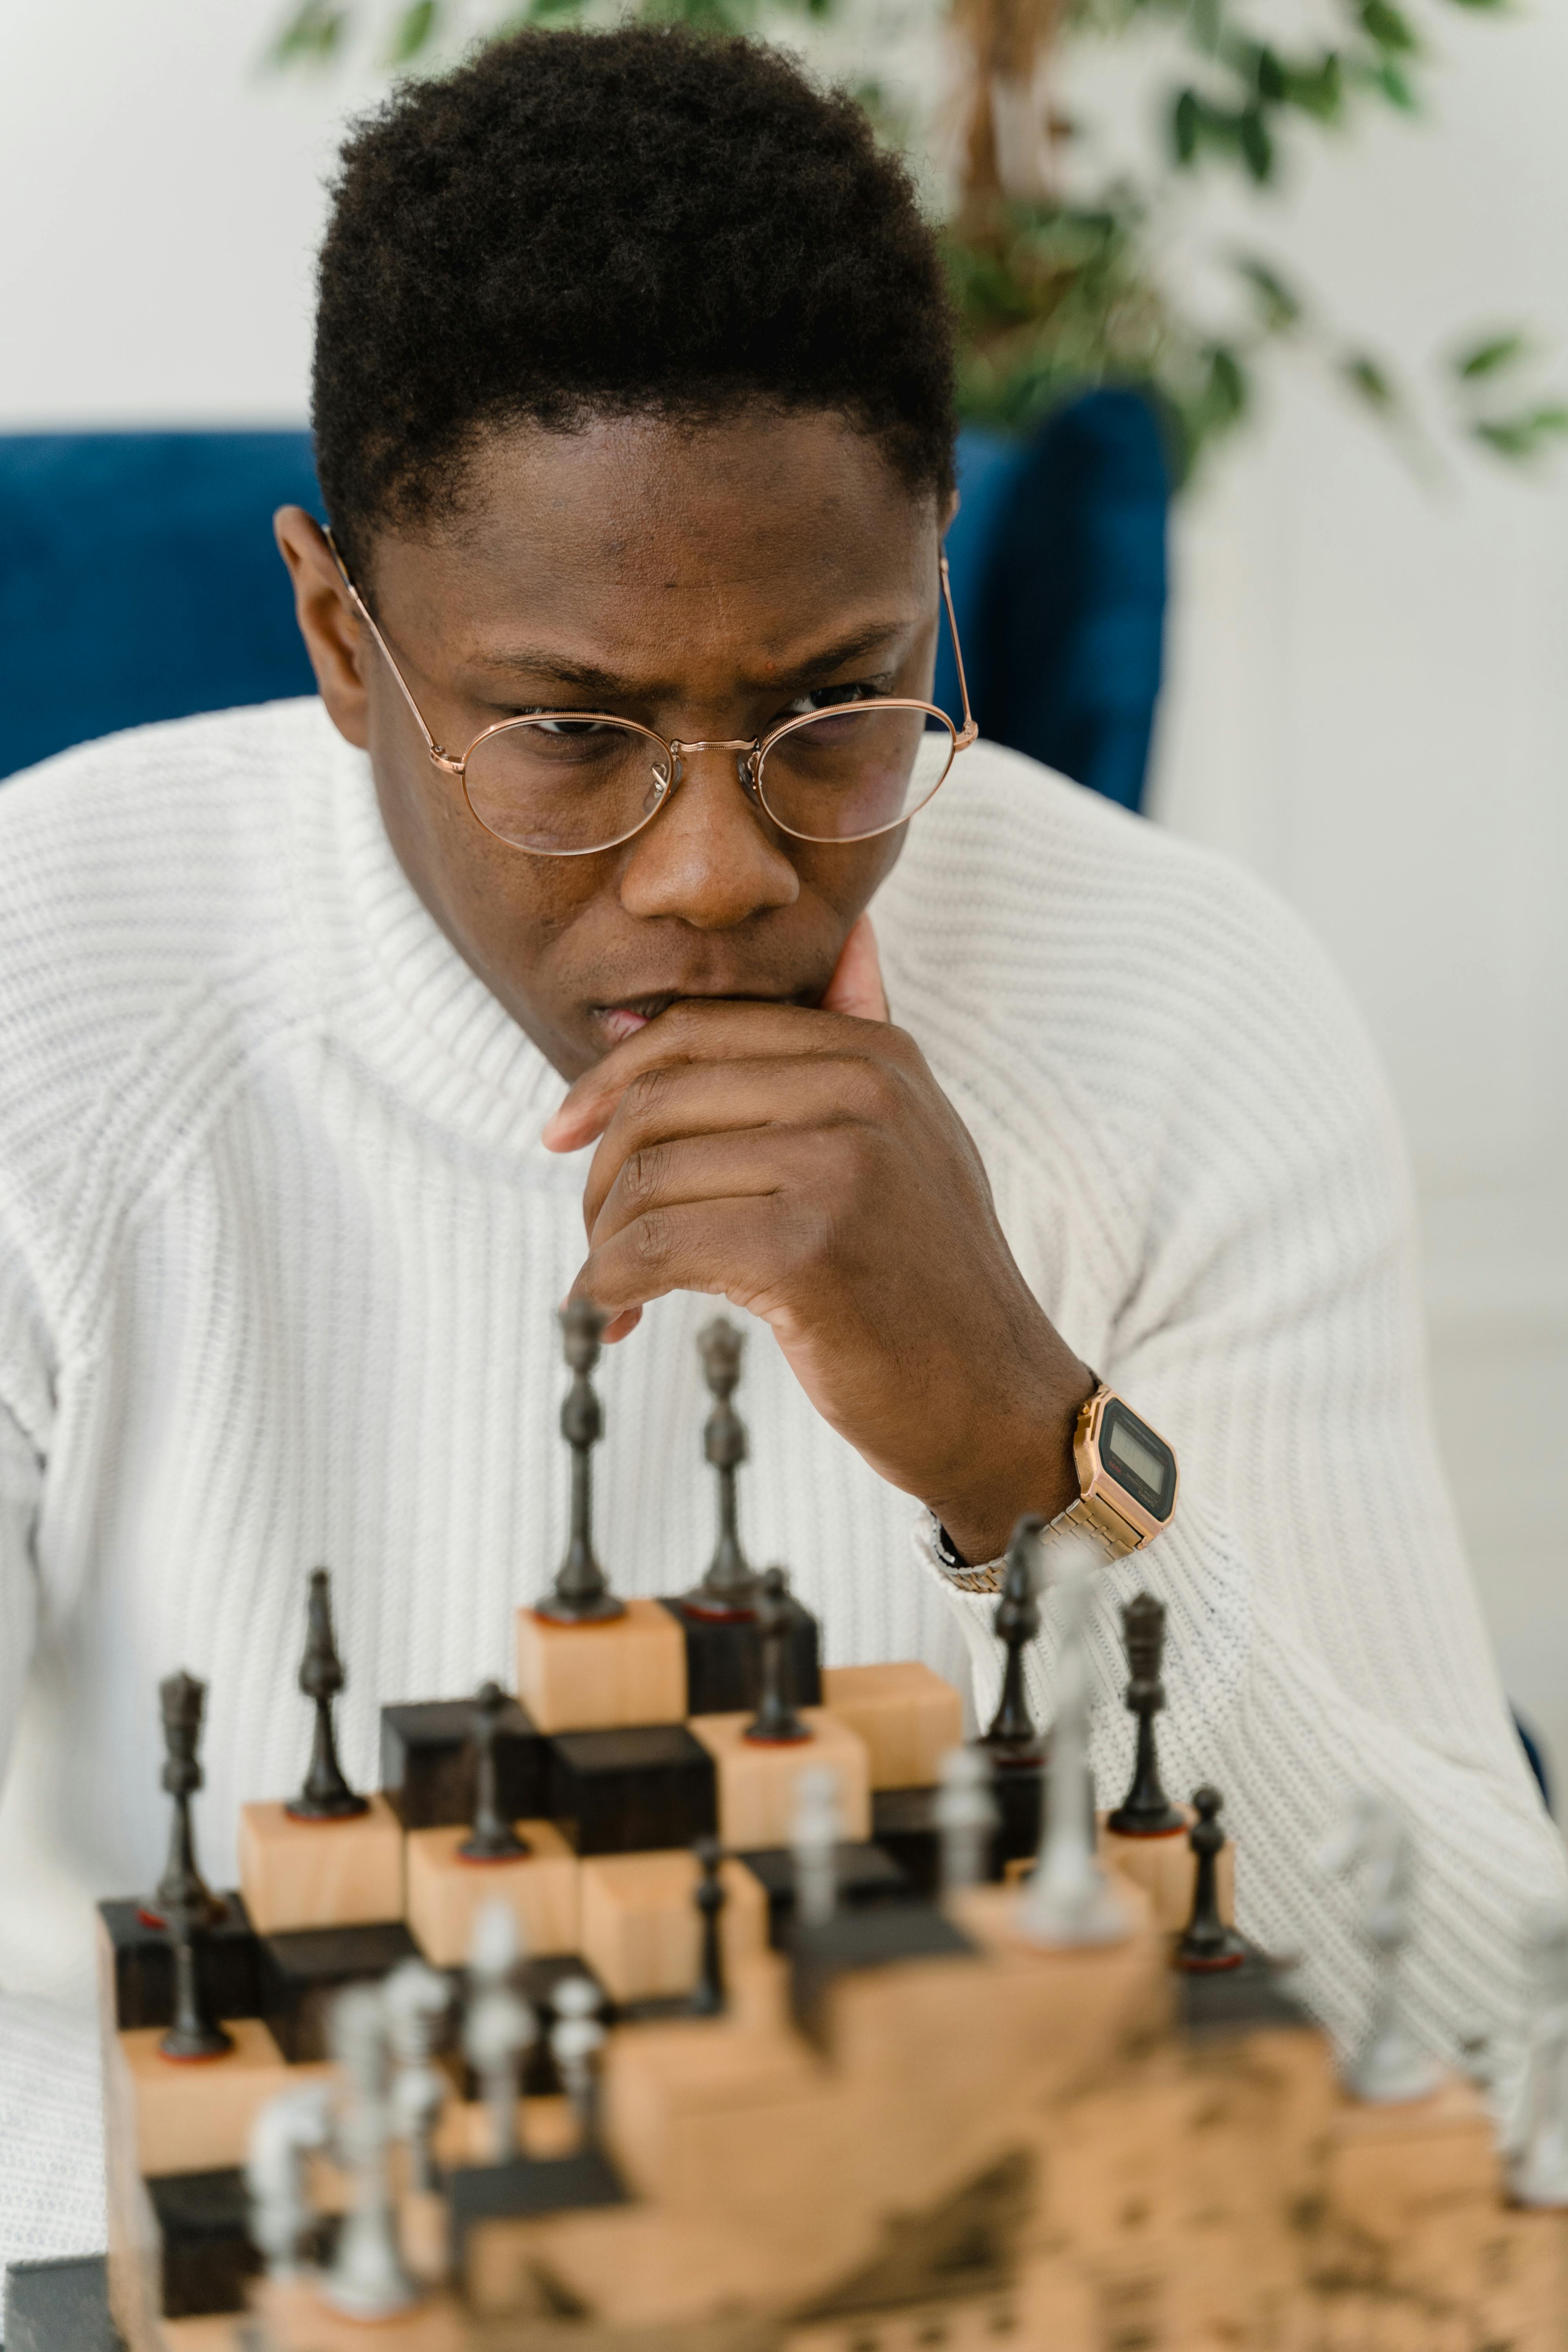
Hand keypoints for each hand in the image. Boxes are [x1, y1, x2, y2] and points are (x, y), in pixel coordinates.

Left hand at [541, 916, 1092, 1561]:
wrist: (997, 1398)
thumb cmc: (931, 1280)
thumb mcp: (916, 1138)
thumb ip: (864, 1042)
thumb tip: (851, 937)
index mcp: (877, 1054)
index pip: (697, 1031)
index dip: (609, 1080)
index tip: (562, 1133)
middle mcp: (864, 1092)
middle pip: (660, 1100)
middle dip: (601, 1176)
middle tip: (596, 1239)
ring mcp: (841, 1167)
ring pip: (649, 1178)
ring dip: (604, 1245)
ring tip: (611, 1290)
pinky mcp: (809, 1250)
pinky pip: (656, 1249)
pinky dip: (610, 1288)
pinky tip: (616, 1317)